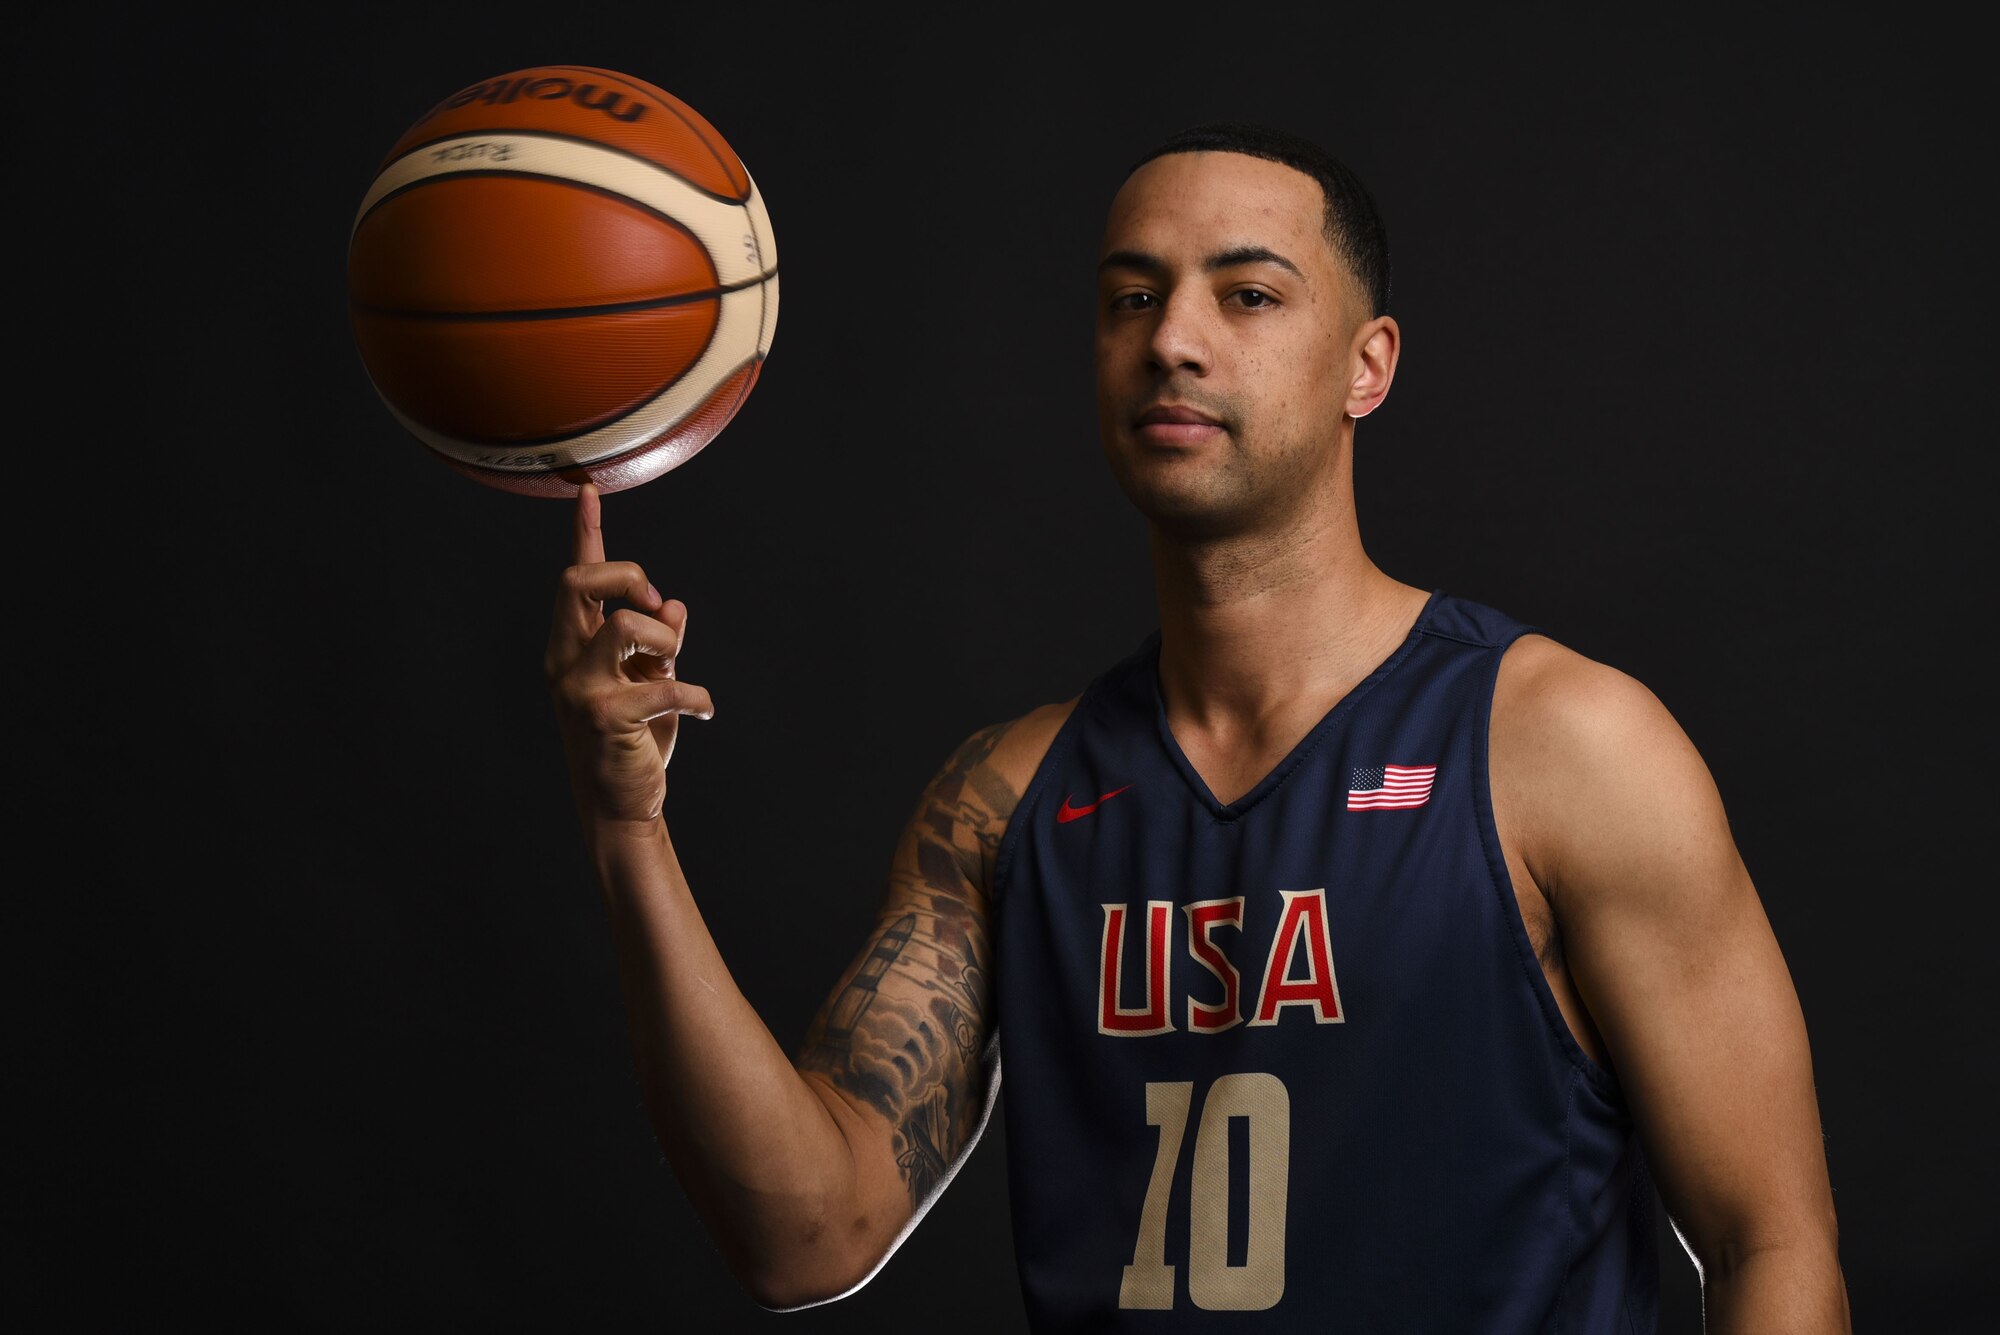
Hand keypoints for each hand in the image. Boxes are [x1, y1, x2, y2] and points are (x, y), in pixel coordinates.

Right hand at [544, 482, 713, 825]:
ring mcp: (579, 689)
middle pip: (578, 581)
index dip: (585, 532)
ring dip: (664, 640)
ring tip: (675, 670)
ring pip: (625, 625)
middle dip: (628, 577)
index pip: (576, 579)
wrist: (623, 805)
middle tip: (657, 606)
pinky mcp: (605, 717)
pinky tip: (704, 712)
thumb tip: (674, 606)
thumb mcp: (649, 683)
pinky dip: (696, 696)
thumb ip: (658, 644)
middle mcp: (564, 661)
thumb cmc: (632, 743)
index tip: (588, 489)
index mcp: (571, 646)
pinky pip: (664, 682)